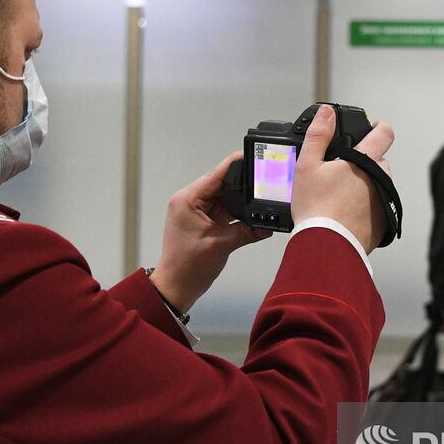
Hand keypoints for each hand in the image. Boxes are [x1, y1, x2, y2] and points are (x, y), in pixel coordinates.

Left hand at [151, 152, 270, 312]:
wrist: (176, 286)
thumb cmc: (186, 267)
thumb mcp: (221, 245)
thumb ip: (247, 231)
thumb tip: (267, 225)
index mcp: (188, 200)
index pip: (216, 174)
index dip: (236, 164)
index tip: (253, 156)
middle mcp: (190, 201)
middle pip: (223, 184)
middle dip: (243, 186)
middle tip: (263, 187)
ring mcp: (197, 211)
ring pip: (226, 197)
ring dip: (240, 202)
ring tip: (258, 204)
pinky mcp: (204, 221)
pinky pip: (224, 210)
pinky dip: (237, 213)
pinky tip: (250, 217)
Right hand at [290, 105, 394, 253]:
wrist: (326, 246)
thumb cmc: (316, 208)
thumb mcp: (307, 165)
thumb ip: (318, 135)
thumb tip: (326, 113)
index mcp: (364, 161)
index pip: (384, 133)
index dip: (379, 126)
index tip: (374, 126)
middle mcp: (381, 178)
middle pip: (378, 161)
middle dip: (363, 163)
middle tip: (341, 172)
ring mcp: (384, 201)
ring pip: (378, 184)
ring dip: (366, 184)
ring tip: (341, 196)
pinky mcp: (384, 222)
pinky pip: (377, 206)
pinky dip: (366, 206)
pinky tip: (346, 212)